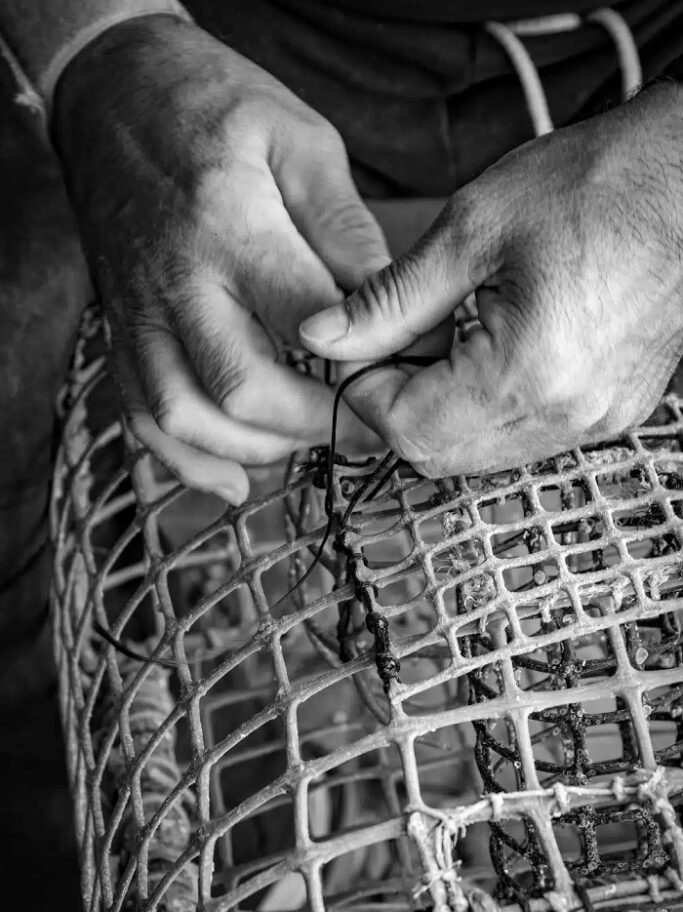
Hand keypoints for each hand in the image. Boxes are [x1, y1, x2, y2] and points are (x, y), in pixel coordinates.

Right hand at [53, 14, 387, 502]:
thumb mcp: (298, 139)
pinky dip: (189, 464)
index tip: (410, 371)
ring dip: (258, 449)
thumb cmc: (213, 107)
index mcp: (232, 227)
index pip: (310, 321)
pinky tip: (237, 482)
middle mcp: (178, 282)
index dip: (368, 361)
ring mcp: (139, 314)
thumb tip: (394, 301)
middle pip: (244, 388)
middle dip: (317, 422)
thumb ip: (345, 227)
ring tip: (311, 441)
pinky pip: (142, 419)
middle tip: (368, 425)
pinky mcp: (120, 333)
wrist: (112, 96)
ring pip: (186, 417)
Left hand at [300, 84, 682, 476]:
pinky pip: (522, 437)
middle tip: (401, 338)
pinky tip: (491, 349)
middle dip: (398, 405)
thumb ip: (389, 299)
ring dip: (440, 410)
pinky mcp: (610, 412)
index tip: (360, 344)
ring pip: (477, 454)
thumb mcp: (472, 229)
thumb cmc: (600, 184)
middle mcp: (565, 415)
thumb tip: (323, 336)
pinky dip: (485, 408)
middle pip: (437, 456)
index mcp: (527, 373)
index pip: (406, 430)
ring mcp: (594, 421)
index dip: (363, 391)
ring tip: (451, 335)